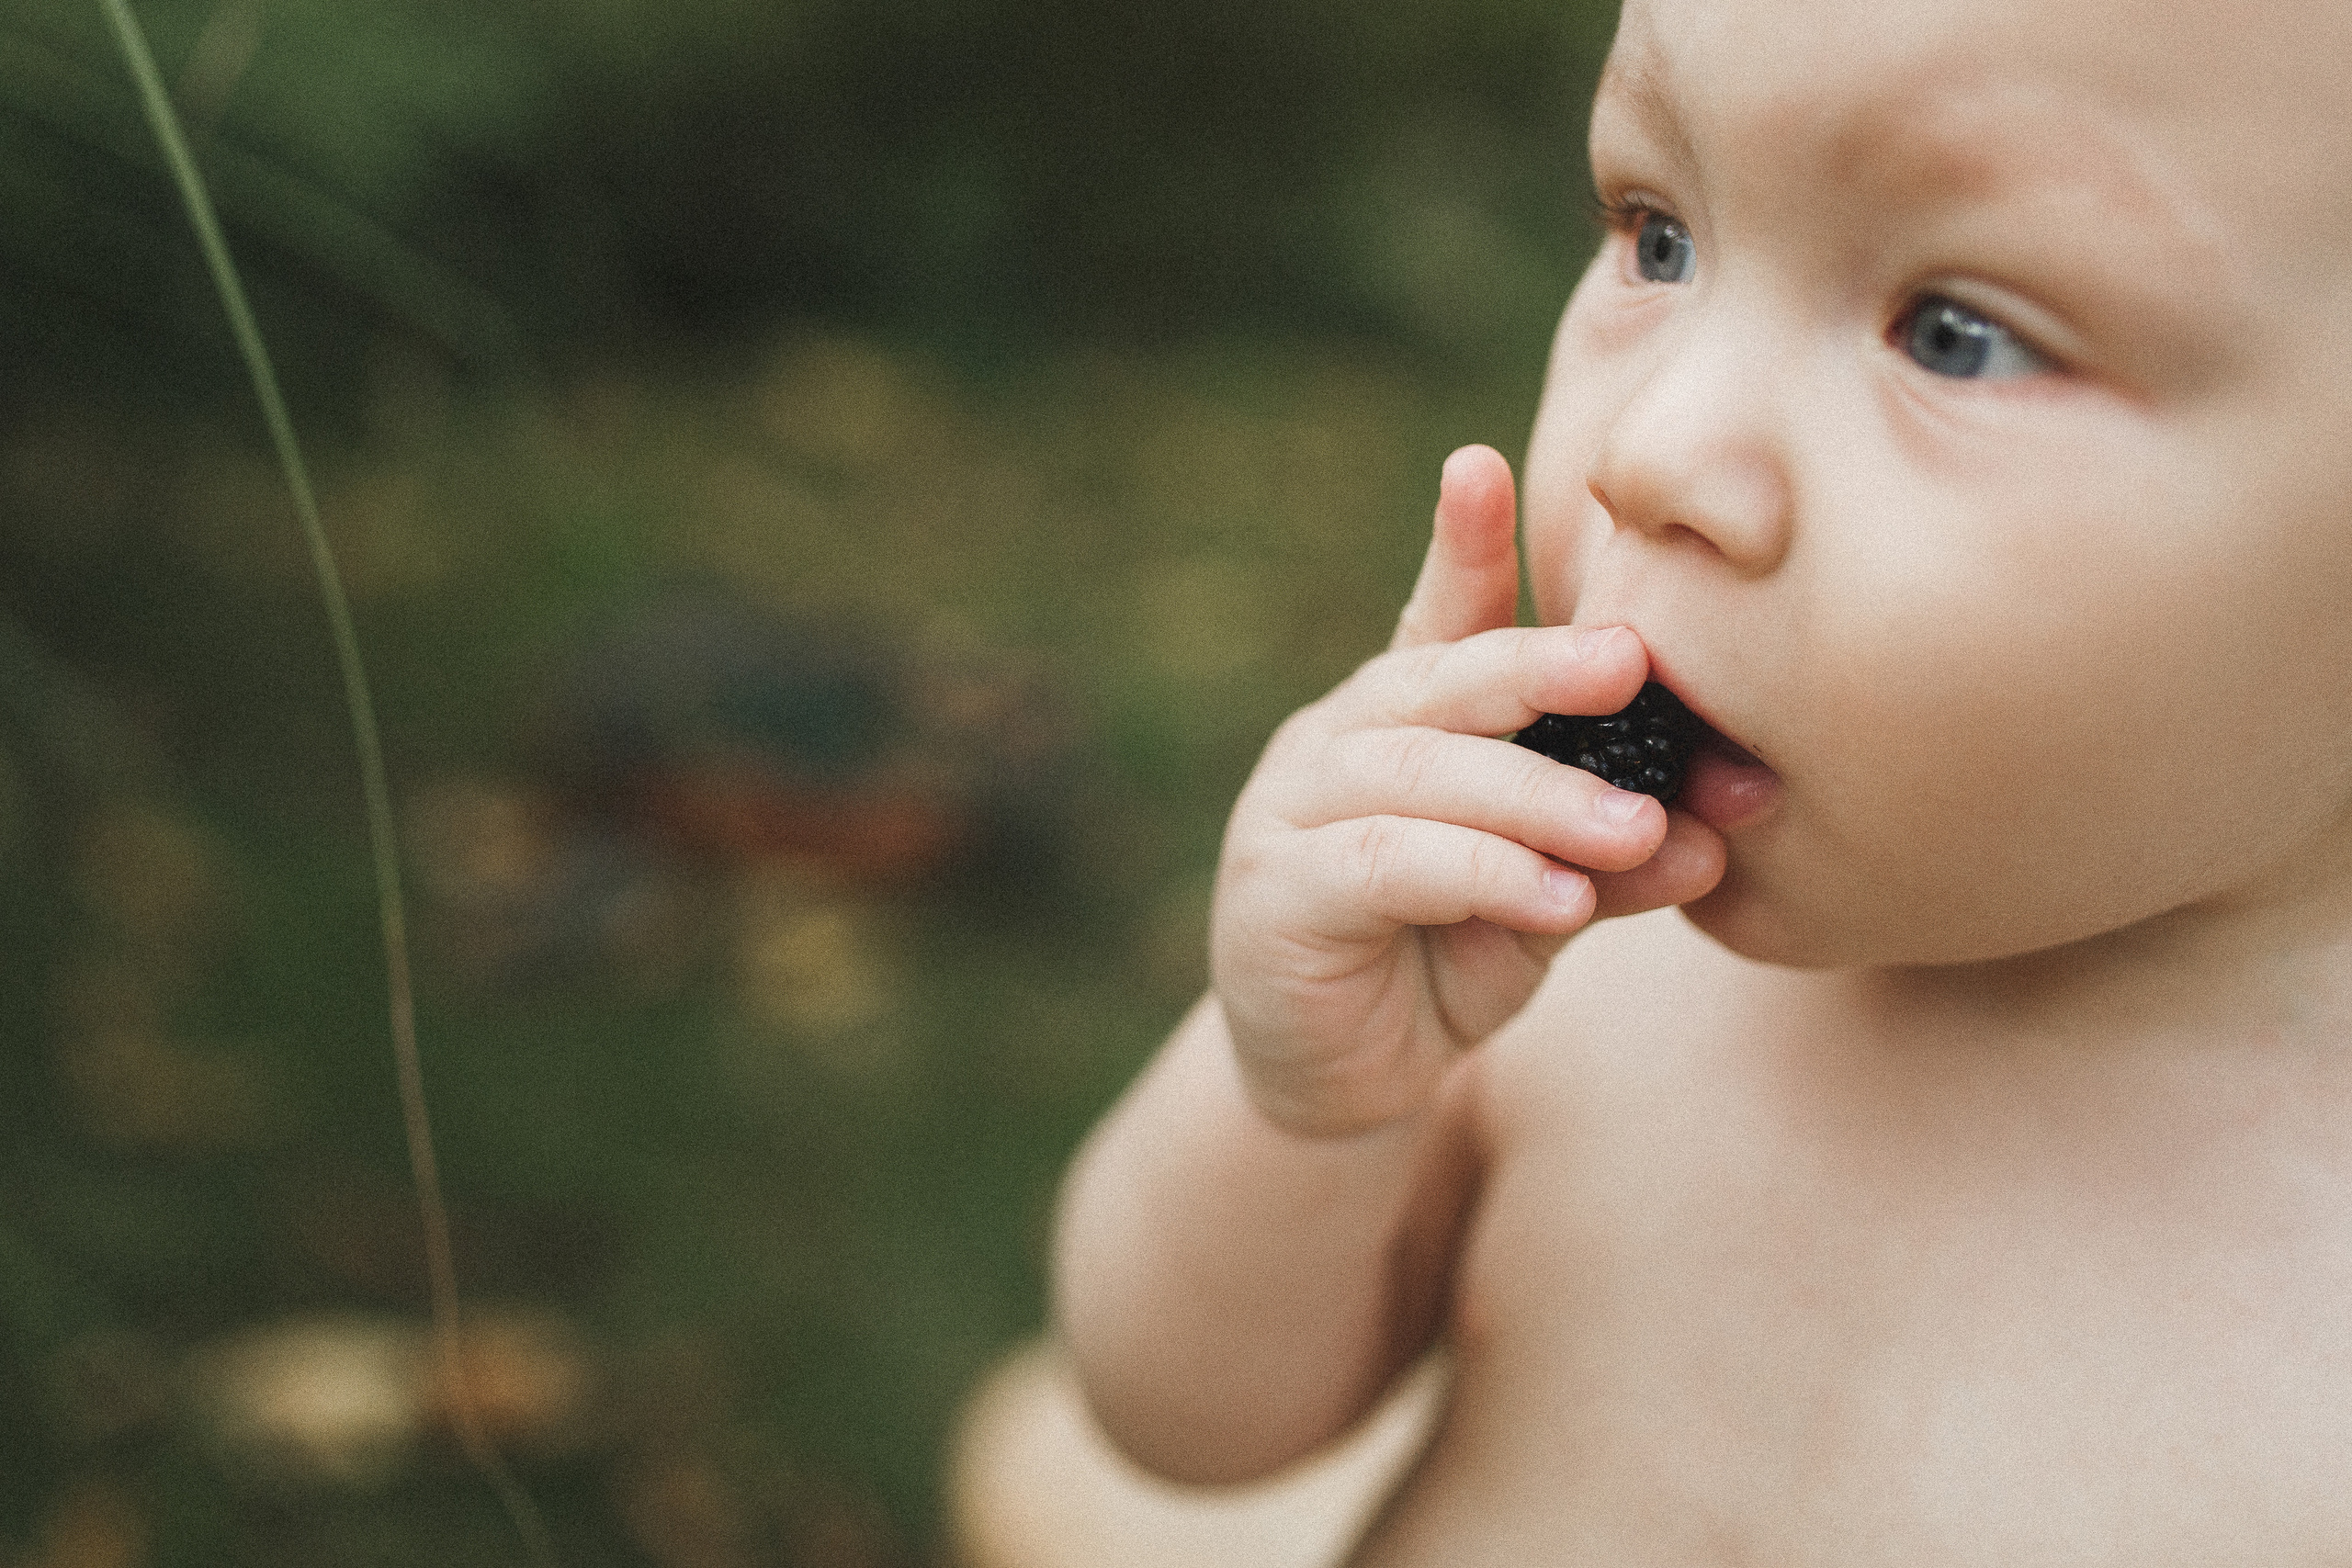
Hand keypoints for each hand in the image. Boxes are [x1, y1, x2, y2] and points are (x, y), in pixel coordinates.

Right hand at [1211, 445, 1724, 1135]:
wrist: (1341, 1081)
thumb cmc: (1443, 960)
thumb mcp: (1542, 898)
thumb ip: (1610, 852)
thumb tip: (1718, 830)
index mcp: (1405, 720)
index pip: (1439, 617)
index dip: (1459, 542)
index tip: (1482, 465)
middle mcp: (1339, 742)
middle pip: (1440, 681)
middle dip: (1538, 665)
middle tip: (1632, 659)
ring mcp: (1292, 809)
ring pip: (1423, 774)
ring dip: (1538, 797)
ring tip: (1636, 826)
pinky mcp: (1277, 893)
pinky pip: (1388, 865)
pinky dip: (1480, 875)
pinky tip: (1557, 898)